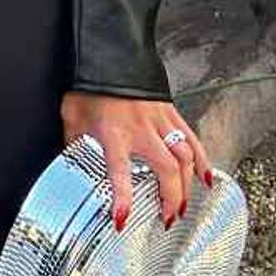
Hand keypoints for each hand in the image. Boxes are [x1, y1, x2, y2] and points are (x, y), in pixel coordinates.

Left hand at [60, 92, 214, 231]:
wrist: (110, 54)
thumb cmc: (89, 86)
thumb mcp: (72, 118)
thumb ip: (74, 146)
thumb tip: (69, 168)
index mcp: (114, 133)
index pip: (119, 171)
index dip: (122, 198)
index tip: (122, 220)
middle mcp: (142, 130)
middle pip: (167, 169)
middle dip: (171, 199)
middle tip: (167, 220)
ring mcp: (161, 121)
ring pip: (185, 157)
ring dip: (187, 186)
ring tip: (183, 208)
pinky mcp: (171, 113)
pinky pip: (192, 139)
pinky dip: (203, 161)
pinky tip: (206, 180)